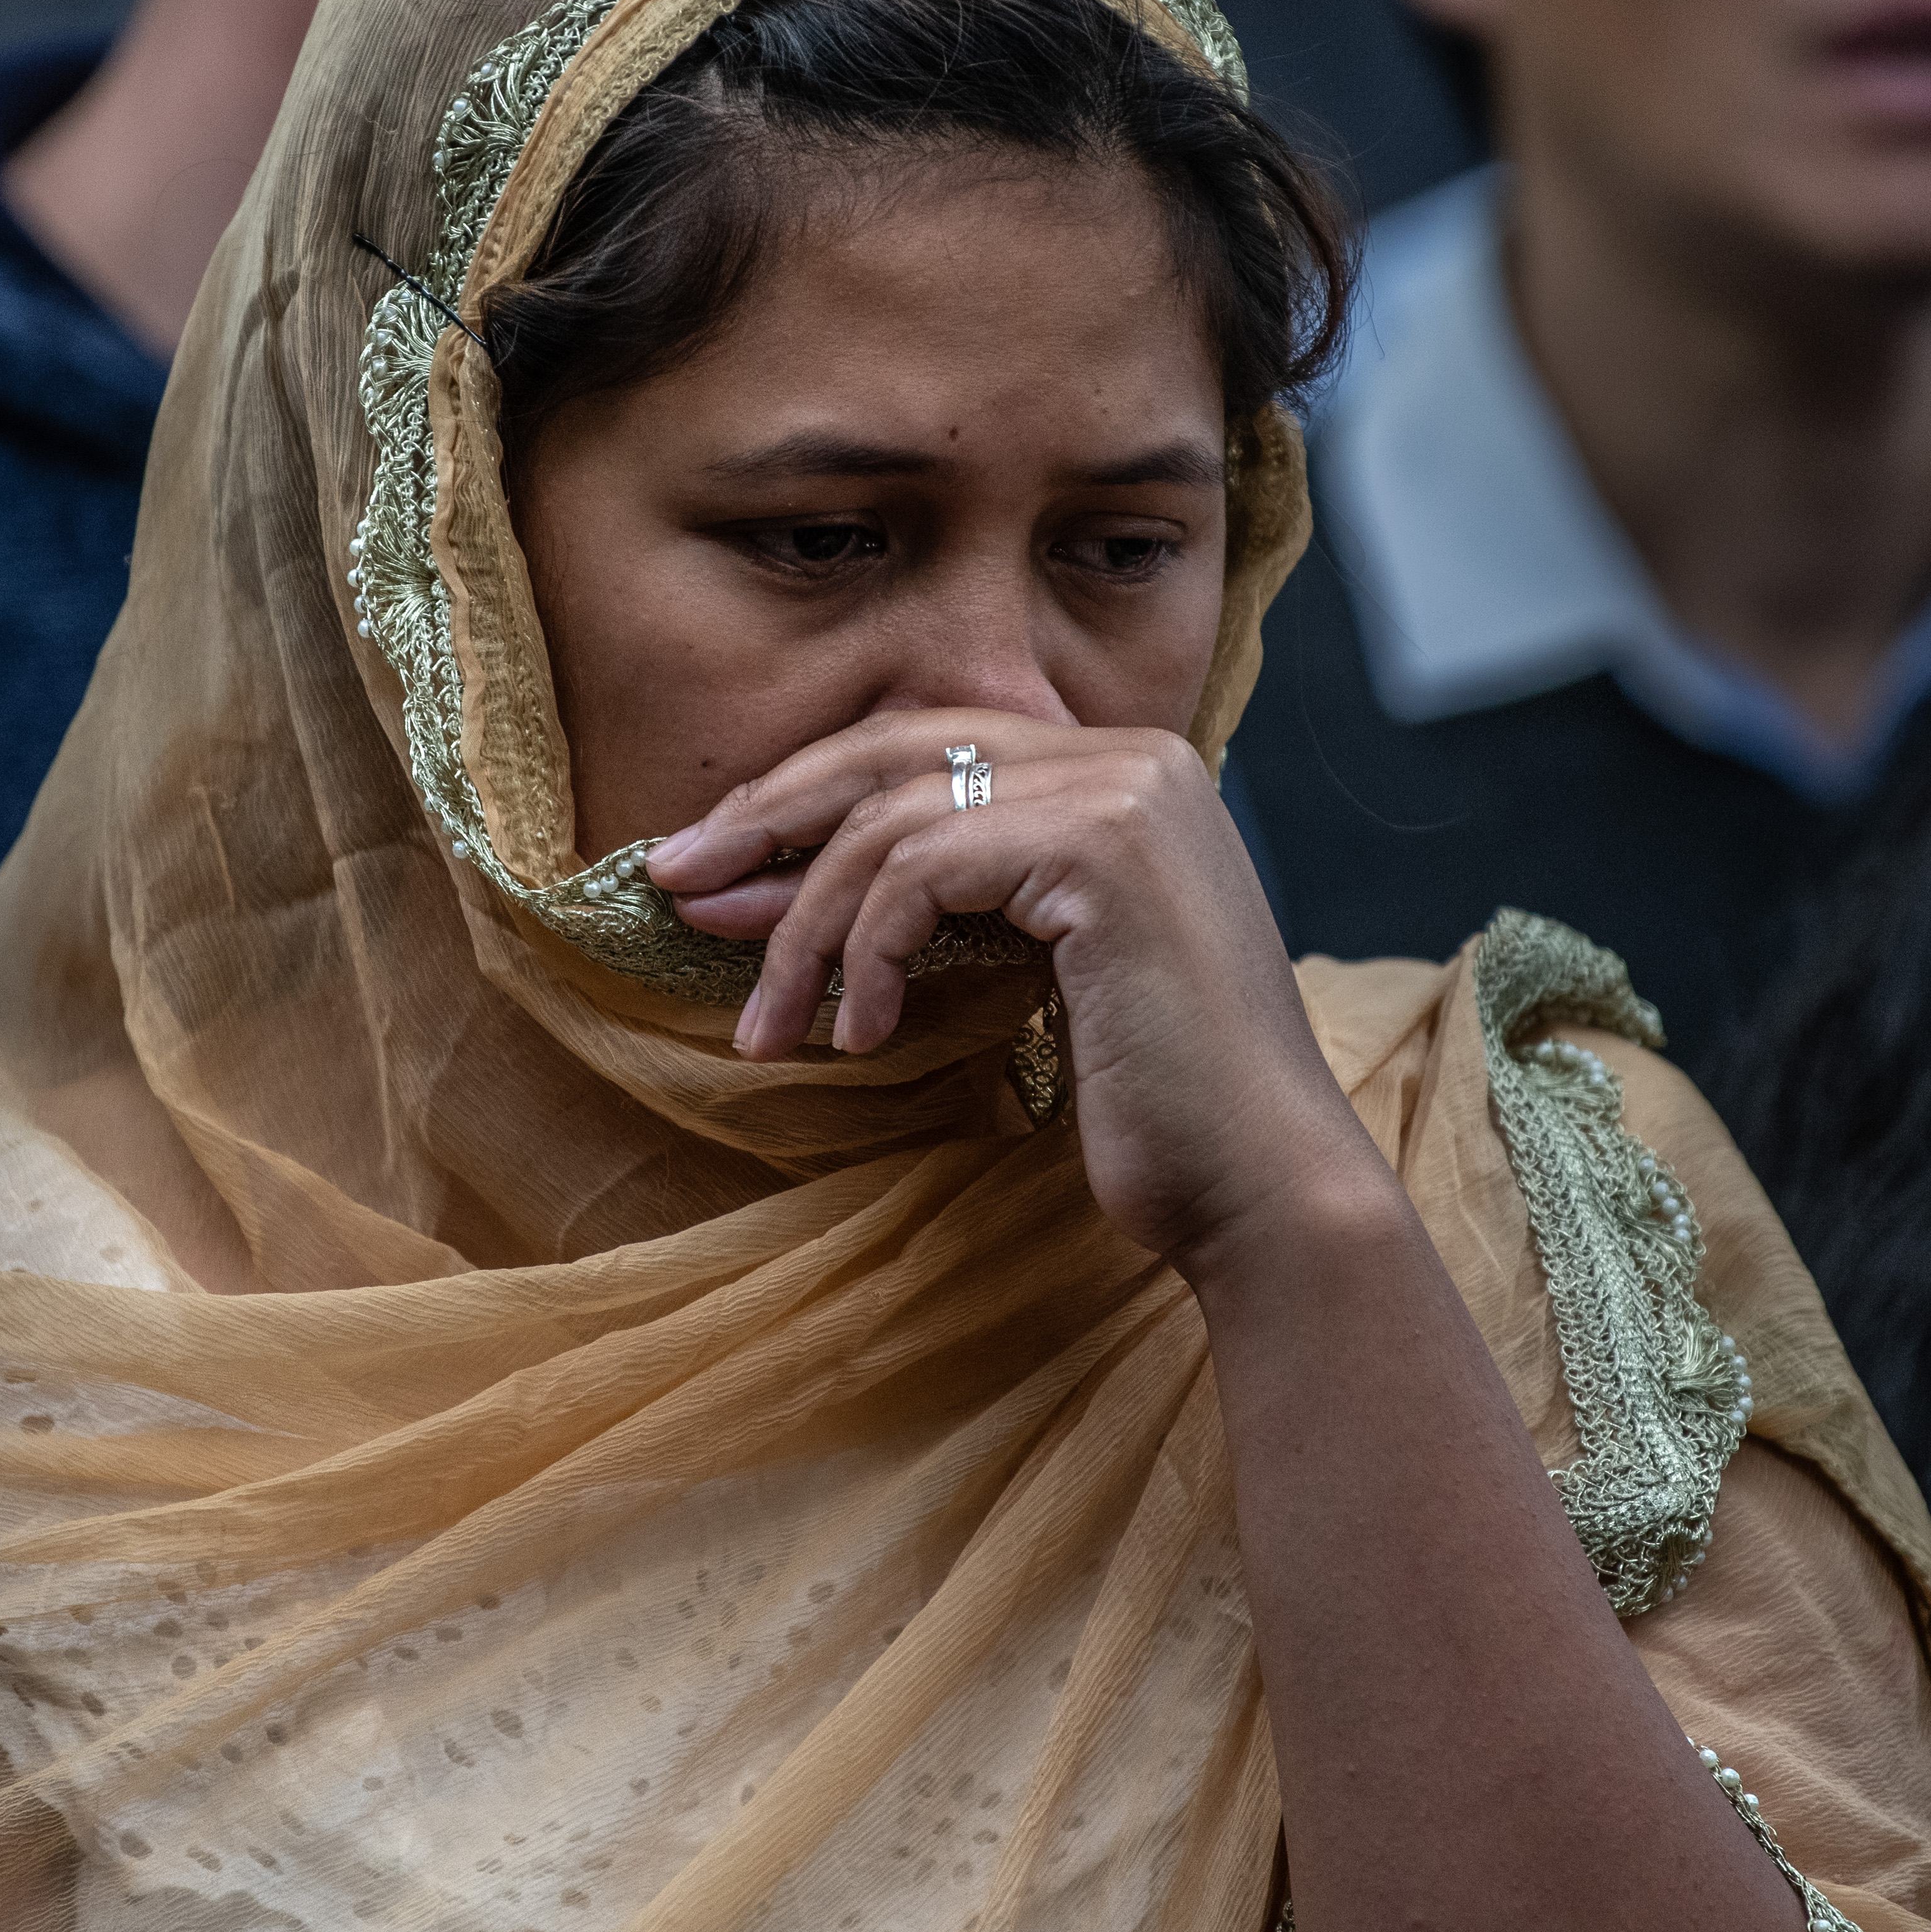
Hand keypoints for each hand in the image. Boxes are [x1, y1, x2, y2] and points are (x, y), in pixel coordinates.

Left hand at [643, 712, 1397, 1270]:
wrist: (1257, 1186)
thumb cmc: (1152, 1104)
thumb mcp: (1034, 970)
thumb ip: (944, 901)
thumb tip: (765, 878)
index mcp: (1125, 770)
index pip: (928, 745)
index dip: (804, 799)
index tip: (711, 871)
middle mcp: (1132, 756)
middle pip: (897, 750)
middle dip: (770, 821)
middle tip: (673, 888)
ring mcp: (1124, 793)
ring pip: (894, 820)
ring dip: (802, 927)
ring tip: (762, 1029)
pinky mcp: (1101, 850)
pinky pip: (920, 872)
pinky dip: (865, 952)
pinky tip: (857, 1037)